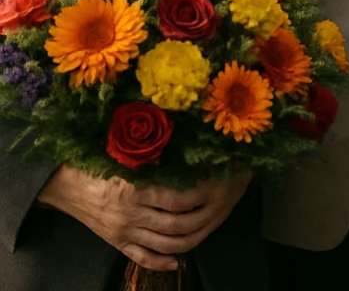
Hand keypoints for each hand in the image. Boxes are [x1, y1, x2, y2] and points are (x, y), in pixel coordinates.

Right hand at [37, 166, 250, 270]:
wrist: (66, 185)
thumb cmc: (98, 163)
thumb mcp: (127, 157)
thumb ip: (154, 159)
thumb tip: (188, 151)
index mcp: (135, 190)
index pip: (176, 199)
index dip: (198, 195)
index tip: (215, 186)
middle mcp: (131, 215)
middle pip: (174, 225)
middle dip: (199, 220)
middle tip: (217, 210)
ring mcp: (123, 232)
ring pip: (163, 244)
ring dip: (187, 241)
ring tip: (205, 231)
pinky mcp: (116, 243)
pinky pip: (142, 258)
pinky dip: (161, 262)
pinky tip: (177, 260)